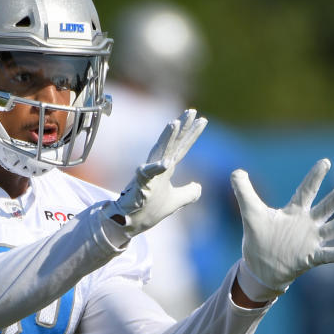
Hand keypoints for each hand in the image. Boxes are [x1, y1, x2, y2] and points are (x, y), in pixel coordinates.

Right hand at [107, 109, 205, 236]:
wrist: (130, 223)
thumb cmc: (149, 209)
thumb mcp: (176, 201)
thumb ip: (189, 193)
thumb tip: (199, 186)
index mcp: (166, 168)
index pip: (182, 147)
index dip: (192, 134)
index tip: (203, 120)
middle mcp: (158, 167)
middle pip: (172, 143)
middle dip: (182, 126)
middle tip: (192, 111)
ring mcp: (148, 174)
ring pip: (159, 152)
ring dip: (167, 138)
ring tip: (175, 123)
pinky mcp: (140, 185)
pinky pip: (147, 174)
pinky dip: (156, 168)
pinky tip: (166, 163)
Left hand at [230, 158, 333, 301]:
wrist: (260, 267)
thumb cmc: (259, 239)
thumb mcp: (250, 212)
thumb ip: (244, 191)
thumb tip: (236, 171)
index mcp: (294, 211)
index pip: (306, 190)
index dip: (315, 177)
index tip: (325, 161)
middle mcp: (307, 224)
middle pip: (326, 206)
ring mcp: (310, 241)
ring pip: (332, 228)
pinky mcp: (310, 258)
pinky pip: (327, 255)